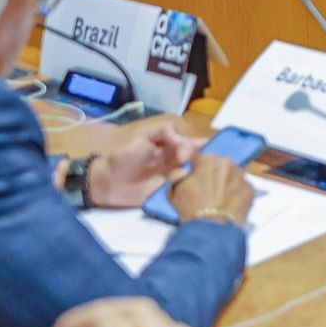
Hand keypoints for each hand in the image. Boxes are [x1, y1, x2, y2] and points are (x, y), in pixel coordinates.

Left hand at [86, 124, 200, 208]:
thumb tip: (183, 140)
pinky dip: (191, 191)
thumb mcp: (143, 137)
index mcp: (173, 148)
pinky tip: (197, 191)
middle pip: (198, 161)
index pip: (194, 144)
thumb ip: (163, 131)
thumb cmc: (125, 156)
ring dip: (200, 176)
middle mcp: (178, 163)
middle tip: (195, 160)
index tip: (216, 145)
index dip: (206, 145)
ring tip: (202, 175)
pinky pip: (184, 192)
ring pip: (195, 176)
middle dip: (202, 160)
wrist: (109, 181)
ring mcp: (175, 180)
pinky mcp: (169, 195)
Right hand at [167, 156, 252, 226]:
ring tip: (218, 198)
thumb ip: (176, 175)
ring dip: (226, 182)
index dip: (195, 170)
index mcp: (207, 160)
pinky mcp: (250, 189)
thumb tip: (184, 170)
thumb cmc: (191, 210)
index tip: (195, 179)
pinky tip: (228, 204)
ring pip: (232, 175)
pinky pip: (242, 187)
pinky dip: (236, 193)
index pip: (199, 158)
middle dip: (213, 175)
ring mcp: (241, 175)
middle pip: (218, 165)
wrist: (211, 230)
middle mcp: (226, 163)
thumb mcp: (173, 192)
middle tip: (207, 191)